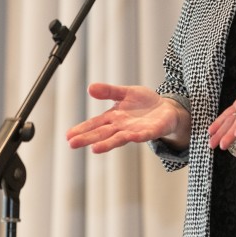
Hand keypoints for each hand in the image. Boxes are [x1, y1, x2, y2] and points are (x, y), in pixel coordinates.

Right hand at [66, 83, 186, 153]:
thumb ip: (109, 91)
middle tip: (72, 144)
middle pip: (102, 133)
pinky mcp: (151, 131)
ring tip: (95, 149)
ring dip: (108, 143)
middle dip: (88, 138)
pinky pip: (144, 134)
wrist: (167, 109)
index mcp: (114, 117)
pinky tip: (132, 137)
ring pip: (120, 138)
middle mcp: (122, 126)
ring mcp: (136, 130)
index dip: (82, 129)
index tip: (69, 135)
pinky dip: (138, 136)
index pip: (95, 124)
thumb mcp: (125, 93)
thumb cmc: (144, 103)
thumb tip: (90, 88)